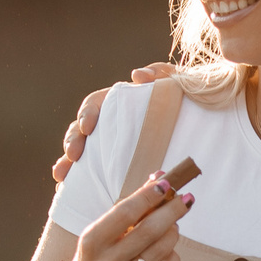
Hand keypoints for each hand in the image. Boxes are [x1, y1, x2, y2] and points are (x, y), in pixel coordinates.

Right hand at [42, 174, 193, 260]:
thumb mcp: (100, 236)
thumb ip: (127, 210)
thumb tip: (159, 180)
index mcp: (91, 243)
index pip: (125, 212)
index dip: (148, 196)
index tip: (166, 183)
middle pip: (149, 231)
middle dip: (172, 211)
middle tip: (186, 200)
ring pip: (161, 251)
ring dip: (173, 233)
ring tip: (173, 226)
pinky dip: (173, 258)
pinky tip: (170, 251)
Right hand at [52, 63, 181, 181]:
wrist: (199, 126)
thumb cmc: (186, 102)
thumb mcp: (177, 84)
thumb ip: (161, 73)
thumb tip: (138, 75)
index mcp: (119, 103)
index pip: (94, 104)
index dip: (87, 114)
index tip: (88, 127)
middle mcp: (109, 124)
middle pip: (80, 130)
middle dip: (72, 141)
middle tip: (73, 155)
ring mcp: (108, 147)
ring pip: (79, 152)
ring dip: (67, 162)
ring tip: (61, 175)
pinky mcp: (113, 166)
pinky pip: (89, 172)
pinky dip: (76, 179)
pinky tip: (66, 187)